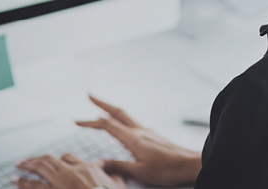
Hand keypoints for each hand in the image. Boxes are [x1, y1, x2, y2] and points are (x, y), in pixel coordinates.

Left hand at [13, 154, 125, 188]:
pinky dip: (23, 183)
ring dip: (26, 167)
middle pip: (50, 160)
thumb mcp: (118, 183)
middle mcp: (71, 172)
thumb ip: (114, 175)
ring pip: (39, 170)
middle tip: (26, 161)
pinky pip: (34, 187)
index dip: (59, 159)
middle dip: (36, 159)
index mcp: (86, 168)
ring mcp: (60, 184)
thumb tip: (117, 172)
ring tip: (17, 166)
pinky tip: (15, 181)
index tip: (55, 161)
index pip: (69, 158)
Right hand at [76, 94, 201, 186]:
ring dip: (111, 110)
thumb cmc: (167, 169)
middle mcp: (140, 130)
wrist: (189, 164)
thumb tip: (99, 164)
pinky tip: (121, 124)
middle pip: (117, 112)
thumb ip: (118, 167)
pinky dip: (121, 118)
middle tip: (90, 96)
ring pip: (125, 115)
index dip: (91, 122)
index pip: (108, 125)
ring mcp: (147, 131)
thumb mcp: (139, 172)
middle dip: (102, 103)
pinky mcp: (152, 135)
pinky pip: (132, 122)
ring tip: (101, 109)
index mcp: (133, 138)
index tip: (77, 121)